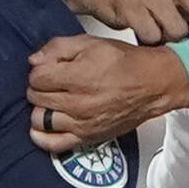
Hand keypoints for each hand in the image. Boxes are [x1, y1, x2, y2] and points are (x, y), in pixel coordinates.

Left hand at [27, 34, 188, 150]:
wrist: (154, 84)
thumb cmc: (125, 63)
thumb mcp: (91, 43)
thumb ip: (58, 48)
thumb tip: (34, 60)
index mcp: (78, 77)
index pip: (37, 77)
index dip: (39, 70)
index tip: (48, 68)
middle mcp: (78, 103)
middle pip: (36, 97)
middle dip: (38, 87)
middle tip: (50, 82)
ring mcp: (82, 123)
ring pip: (40, 120)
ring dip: (40, 108)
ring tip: (51, 100)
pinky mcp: (88, 138)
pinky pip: (53, 144)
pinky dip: (42, 137)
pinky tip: (43, 125)